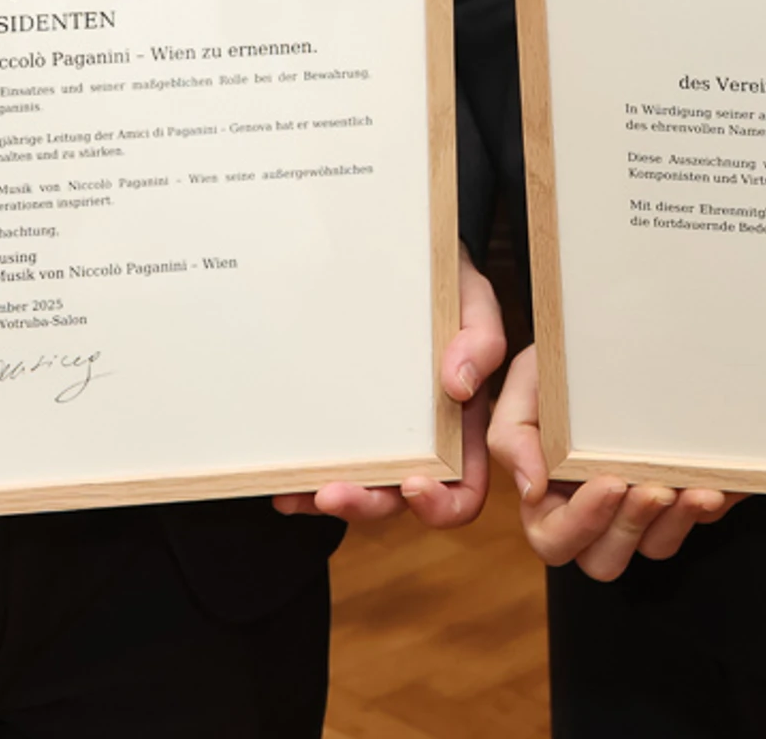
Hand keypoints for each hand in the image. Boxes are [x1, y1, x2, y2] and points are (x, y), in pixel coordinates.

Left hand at [271, 246, 506, 526]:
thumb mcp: (475, 302)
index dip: (444, 503)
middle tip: (333, 493)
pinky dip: (306, 480)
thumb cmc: (448, 286)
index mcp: (465, 425)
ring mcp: (383, 434)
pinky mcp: (347, 419)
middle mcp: (425, 441)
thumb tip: (458, 385)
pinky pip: (330, 461)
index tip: (413, 484)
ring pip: (361, 488)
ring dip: (329, 498)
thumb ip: (482, 339)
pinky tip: (283, 482)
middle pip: (402, 499)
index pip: (466, 488)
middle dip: (367, 504)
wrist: (408, 259)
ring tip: (298, 491)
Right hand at [487, 342, 740, 579]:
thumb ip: (513, 436)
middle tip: (654, 489)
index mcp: (550, 499)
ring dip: (676, 523)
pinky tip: (722, 481)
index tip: (610, 482)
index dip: (582, 521)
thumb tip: (532, 489)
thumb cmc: (560, 369)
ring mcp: (640, 511)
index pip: (555, 539)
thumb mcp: (527, 387)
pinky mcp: (680, 496)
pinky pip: (698, 519)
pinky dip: (711, 504)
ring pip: (656, 547)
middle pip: (605, 560)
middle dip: (631, 527)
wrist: (608, 339)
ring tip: (696, 490)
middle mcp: (595, 516)